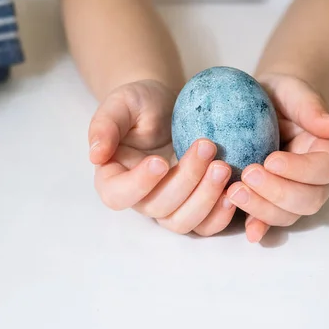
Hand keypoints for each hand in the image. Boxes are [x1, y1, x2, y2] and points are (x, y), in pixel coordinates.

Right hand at [90, 80, 235, 235]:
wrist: (168, 106)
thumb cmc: (140, 103)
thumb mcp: (120, 104)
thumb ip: (104, 125)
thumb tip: (95, 155)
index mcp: (113, 178)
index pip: (117, 194)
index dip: (138, 184)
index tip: (160, 160)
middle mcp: (139, 198)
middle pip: (158, 207)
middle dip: (185, 181)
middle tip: (207, 147)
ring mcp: (168, 206)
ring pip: (183, 222)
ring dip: (205, 199)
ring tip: (224, 167)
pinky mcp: (193, 206)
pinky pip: (205, 225)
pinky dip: (220, 215)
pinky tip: (233, 192)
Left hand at [226, 73, 328, 242]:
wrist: (264, 103)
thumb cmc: (282, 95)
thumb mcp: (295, 92)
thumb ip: (311, 107)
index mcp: (325, 152)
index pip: (322, 170)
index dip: (298, 170)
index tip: (271, 160)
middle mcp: (313, 179)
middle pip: (307, 200)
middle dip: (277, 193)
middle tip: (248, 175)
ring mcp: (291, 193)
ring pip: (287, 215)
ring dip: (262, 209)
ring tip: (233, 192)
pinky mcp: (269, 201)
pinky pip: (268, 220)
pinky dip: (259, 227)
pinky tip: (247, 231)